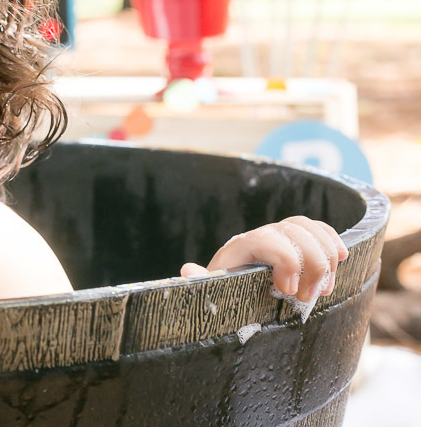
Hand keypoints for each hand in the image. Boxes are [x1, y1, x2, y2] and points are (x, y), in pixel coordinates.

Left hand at [180, 216, 348, 302]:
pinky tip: (340, 258)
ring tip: (323, 289)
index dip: (285, 260)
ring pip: (309, 229)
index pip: (267, 239)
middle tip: (308, 298)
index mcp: (240, 247)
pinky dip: (332, 241)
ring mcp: (281, 236)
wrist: (234, 291)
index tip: (288, 291)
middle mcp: (262, 236)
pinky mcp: (298, 243)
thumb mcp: (214, 289)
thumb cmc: (225, 293)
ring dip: (325, 258)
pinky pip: (319, 230)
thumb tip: (187, 270)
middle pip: (294, 232)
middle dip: (311, 265)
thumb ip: (204, 281)